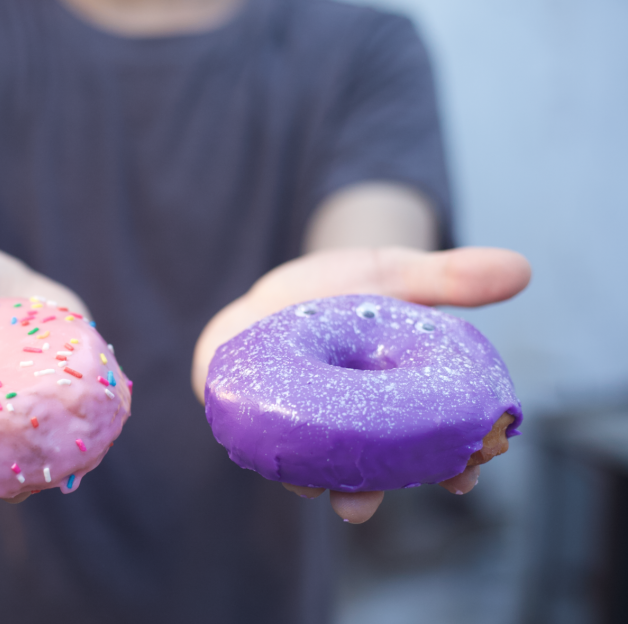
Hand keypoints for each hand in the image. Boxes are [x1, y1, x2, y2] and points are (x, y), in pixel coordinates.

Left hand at [192, 246, 531, 523]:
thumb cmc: (347, 289)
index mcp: (393, 409)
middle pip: (365, 472)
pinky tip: (267, 455)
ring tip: (309, 490)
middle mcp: (349, 429)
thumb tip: (521, 269)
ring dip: (310, 482)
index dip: (450, 468)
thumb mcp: (396, 275)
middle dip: (366, 494)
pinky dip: (263, 446)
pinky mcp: (254, 414)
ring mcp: (300, 427)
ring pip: (310, 466)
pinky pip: (259, 436)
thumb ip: (449, 277)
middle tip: (360, 507)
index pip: (430, 448)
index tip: (461, 479)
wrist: (278, 290)